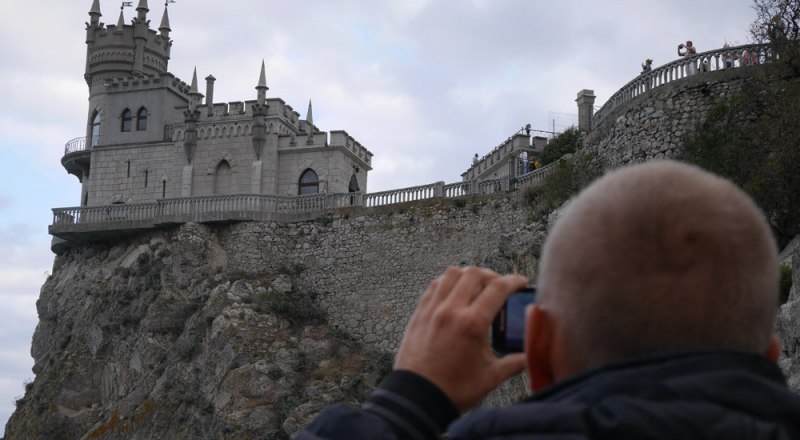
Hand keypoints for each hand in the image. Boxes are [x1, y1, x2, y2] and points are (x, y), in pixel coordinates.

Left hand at [394, 266, 528, 411]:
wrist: (418, 397)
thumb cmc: (454, 389)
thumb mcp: (491, 377)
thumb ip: (514, 362)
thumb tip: (529, 356)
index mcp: (472, 323)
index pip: (498, 288)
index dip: (513, 280)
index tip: (520, 281)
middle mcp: (451, 310)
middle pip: (474, 274)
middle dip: (491, 274)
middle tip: (499, 284)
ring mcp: (432, 310)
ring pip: (451, 274)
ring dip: (467, 275)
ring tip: (476, 285)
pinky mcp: (418, 314)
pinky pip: (433, 286)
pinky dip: (446, 282)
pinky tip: (453, 292)